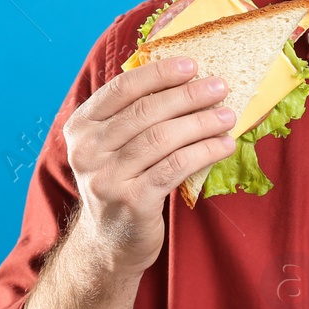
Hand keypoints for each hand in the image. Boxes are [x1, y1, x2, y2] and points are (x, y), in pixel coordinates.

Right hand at [61, 56, 237, 273]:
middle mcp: (87, 151)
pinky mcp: (132, 201)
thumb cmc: (121, 183)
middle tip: (220, 86)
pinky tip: (224, 145)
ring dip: (202, 123)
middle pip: (145, 112)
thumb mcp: (112, 147)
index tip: (192, 65)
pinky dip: (205, 151)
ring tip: (228, 115)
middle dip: (188, 95)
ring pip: (163, 138)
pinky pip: (176, 167)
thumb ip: (132, 116)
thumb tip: (184, 79)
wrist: (109, 242)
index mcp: (81, 127)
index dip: (158, 74)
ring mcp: (108, 178)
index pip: (121, 89)